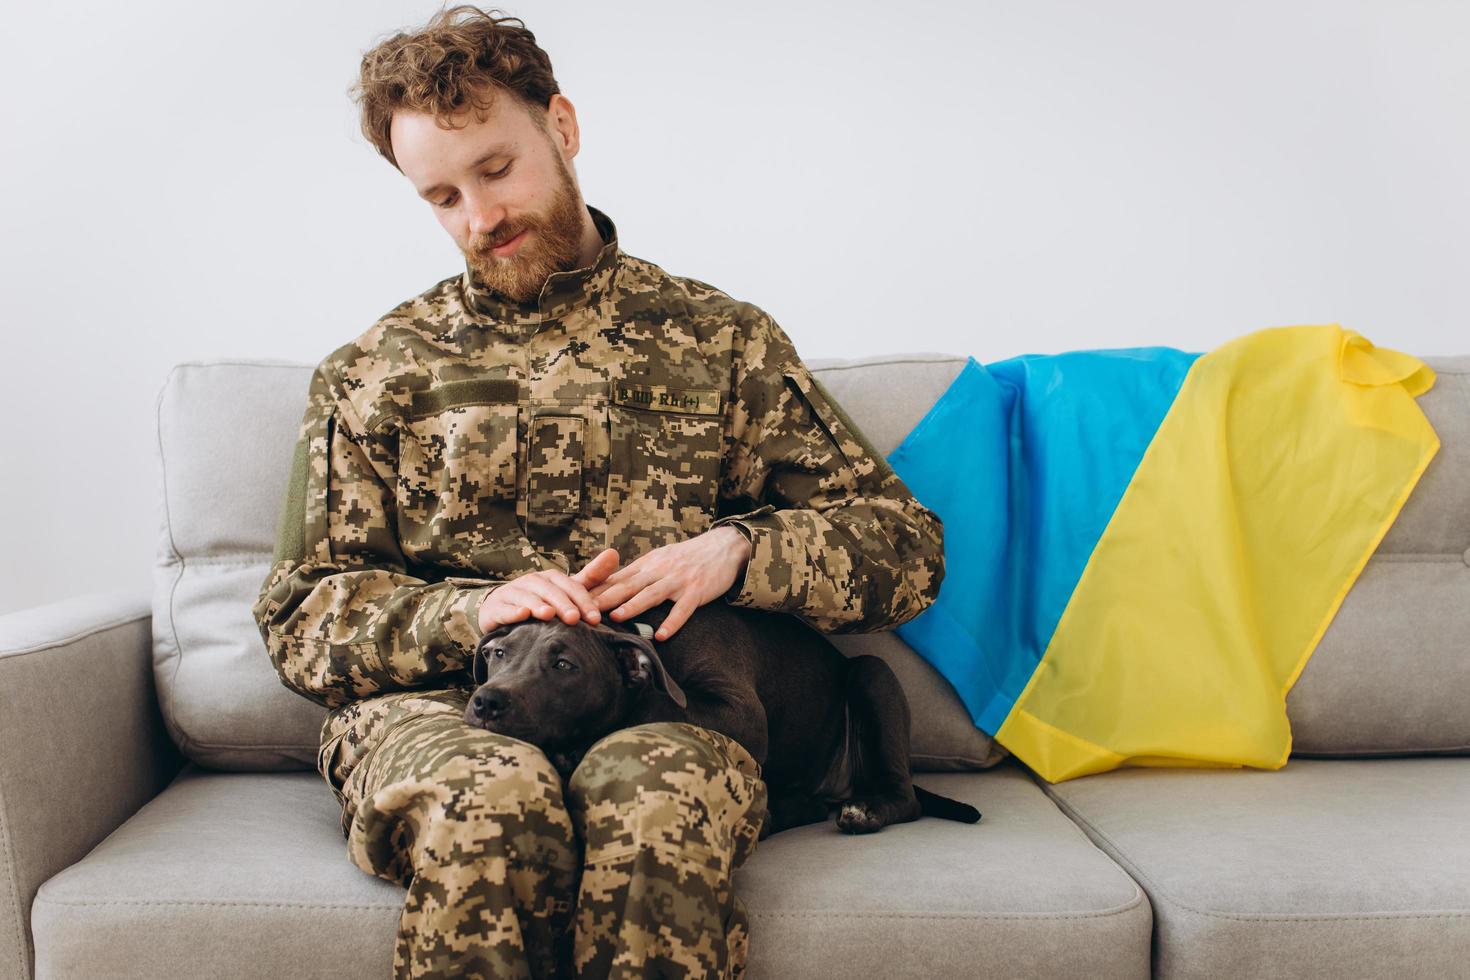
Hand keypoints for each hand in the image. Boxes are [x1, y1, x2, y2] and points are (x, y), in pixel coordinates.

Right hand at [476, 548, 621, 634]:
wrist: (503, 610)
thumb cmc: (542, 601)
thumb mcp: (566, 590)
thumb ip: (591, 577)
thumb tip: (615, 552)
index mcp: (551, 578)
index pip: (570, 587)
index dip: (583, 601)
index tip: (595, 618)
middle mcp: (532, 582)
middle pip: (550, 591)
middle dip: (563, 604)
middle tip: (575, 619)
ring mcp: (513, 593)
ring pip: (527, 598)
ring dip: (538, 605)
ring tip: (548, 615)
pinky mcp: (497, 607)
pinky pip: (504, 609)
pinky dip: (512, 612)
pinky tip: (521, 616)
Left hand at [586, 526, 752, 641]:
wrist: (723, 547)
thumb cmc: (687, 558)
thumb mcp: (659, 561)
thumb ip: (638, 575)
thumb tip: (609, 590)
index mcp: (647, 565)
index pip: (616, 578)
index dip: (595, 590)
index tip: (574, 601)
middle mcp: (659, 570)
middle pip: (628, 585)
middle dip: (605, 598)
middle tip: (584, 611)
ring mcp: (678, 580)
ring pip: (652, 593)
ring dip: (633, 605)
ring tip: (615, 617)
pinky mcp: (697, 590)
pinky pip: (683, 608)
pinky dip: (673, 621)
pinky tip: (662, 635)